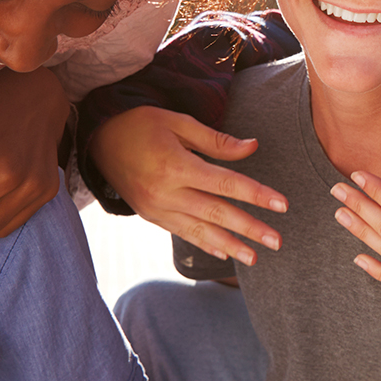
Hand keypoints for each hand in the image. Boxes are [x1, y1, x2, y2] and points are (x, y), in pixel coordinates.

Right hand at [89, 106, 286, 265]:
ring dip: (231, 246)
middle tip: (277, 242)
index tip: (282, 205)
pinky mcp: (152, 216)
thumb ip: (216, 140)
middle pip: (216, 214)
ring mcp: (157, 208)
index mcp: (176, 166)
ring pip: (200, 231)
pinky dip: (204, 244)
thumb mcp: (178, 122)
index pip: (225, 184)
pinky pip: (182, 233)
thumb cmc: (141, 125)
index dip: (256, 195)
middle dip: (249, 229)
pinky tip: (224, 253)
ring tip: (255, 258)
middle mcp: (166, 193)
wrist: (98, 140)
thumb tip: (252, 147)